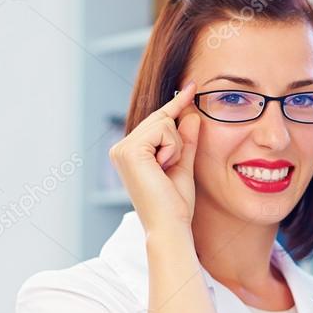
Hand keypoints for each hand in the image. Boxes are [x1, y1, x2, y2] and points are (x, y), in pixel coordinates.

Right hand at [108, 82, 201, 234]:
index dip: (176, 104)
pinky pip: (164, 130)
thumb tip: (191, 114)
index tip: (191, 87)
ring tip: (165, 170)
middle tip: (169, 169)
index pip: (157, 122)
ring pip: (164, 123)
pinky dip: (172, 148)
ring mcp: (122, 148)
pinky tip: (163, 168)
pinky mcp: (130, 150)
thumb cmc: (175, 204)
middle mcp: (121, 148)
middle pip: (161, 119)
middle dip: (177, 142)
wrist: (170, 226)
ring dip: (176, 147)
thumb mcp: (184, 166)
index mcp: (130, 152)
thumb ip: (187, 141)